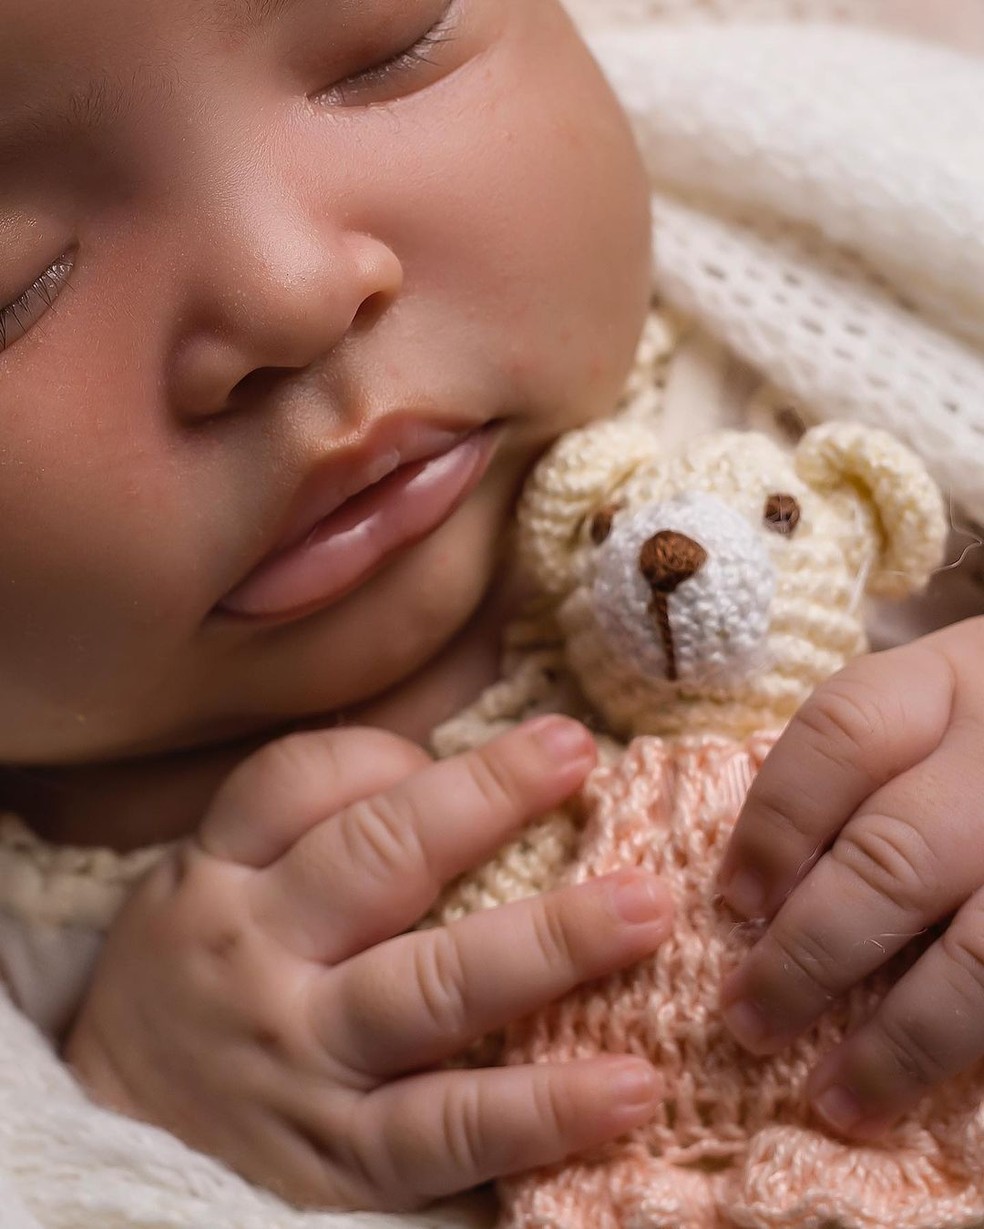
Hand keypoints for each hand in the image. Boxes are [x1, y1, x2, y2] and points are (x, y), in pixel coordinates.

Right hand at [65, 716, 671, 1210]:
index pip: (296, 781)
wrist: (109, 1154)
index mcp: (217, 878)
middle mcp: (256, 957)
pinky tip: (628, 1086)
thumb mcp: (204, 892)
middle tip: (577, 757)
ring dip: (548, 944)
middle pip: (377, 860)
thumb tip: (442, 771)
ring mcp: (304, 1062)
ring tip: (645, 909)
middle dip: (485, 799)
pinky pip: (450, 1130)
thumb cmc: (189, 994)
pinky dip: (542, 1110)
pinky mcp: (344, 1163)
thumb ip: (301, 832)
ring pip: (431, 988)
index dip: (392, 754)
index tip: (477, 749)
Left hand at [717, 617, 983, 1139]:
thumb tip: (754, 889)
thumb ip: (856, 763)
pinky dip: (977, 1050)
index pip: (841, 737)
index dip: (775, 824)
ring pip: (983, 953)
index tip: (732, 902)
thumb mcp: (932, 702)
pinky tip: (930, 1096)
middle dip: (810, 952)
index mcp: (949, 682)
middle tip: (747, 1019)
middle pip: (895, 857)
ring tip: (836, 1098)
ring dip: (901, 1039)